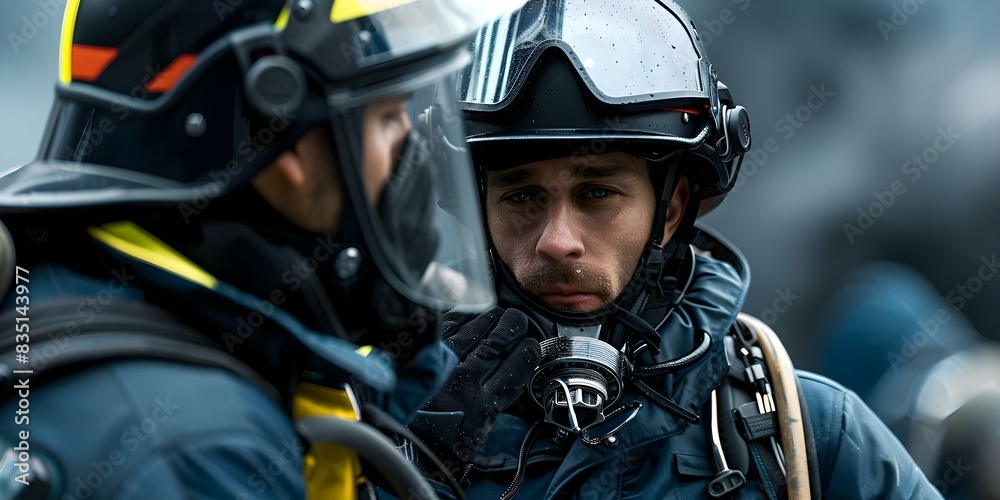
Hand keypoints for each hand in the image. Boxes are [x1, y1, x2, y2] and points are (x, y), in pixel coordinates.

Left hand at [410, 307, 540, 465]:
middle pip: (496, 344)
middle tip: (518, 321)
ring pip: (475, 331)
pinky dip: (464, 318)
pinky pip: (449, 328)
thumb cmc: (450, 436)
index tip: (532, 346)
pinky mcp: (427, 357)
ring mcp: (443, 367)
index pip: (514, 370)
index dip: (528, 353)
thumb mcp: (482, 427)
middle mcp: (464, 384)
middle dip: (513, 326)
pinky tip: (473, 315)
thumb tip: (518, 365)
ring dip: (491, 318)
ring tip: (499, 315)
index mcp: (482, 409)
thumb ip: (500, 397)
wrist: (410, 440)